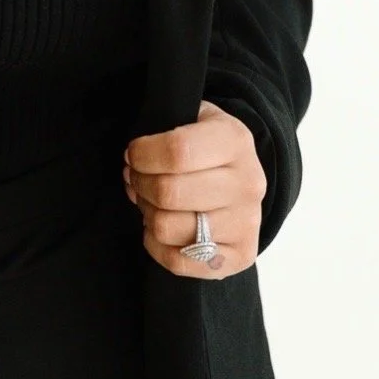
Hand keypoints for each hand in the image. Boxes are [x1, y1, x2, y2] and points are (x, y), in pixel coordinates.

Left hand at [122, 99, 265, 278]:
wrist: (245, 175)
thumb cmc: (207, 145)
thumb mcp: (193, 116)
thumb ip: (163, 126)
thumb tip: (132, 159)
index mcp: (235, 141)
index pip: (176, 151)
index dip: (142, 154)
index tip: (133, 154)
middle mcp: (247, 184)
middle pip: (168, 192)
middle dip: (139, 183)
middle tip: (136, 177)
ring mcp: (246, 224)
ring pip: (168, 228)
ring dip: (147, 213)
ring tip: (150, 200)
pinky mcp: (240, 256)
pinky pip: (178, 262)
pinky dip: (156, 245)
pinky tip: (159, 226)